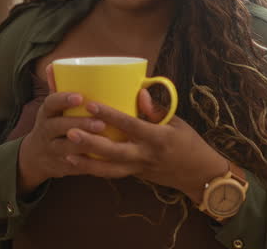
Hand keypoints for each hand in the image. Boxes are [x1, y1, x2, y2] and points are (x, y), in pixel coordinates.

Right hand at [17, 65, 105, 193]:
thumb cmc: (51, 124)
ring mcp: (50, 151)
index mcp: (45, 113)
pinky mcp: (59, 167)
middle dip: (79, 124)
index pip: (50, 103)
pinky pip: (72, 166)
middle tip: (101, 122)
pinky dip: (85, 164)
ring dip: (84, 144)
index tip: (80, 97)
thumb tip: (54, 64)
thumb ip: (57, 88)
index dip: (63, 100)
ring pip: (65, 148)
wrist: (34, 157)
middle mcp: (45, 131)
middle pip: (59, 127)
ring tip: (104, 140)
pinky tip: (101, 161)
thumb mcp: (50, 109)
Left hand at [62, 89, 227, 203]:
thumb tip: (139, 91)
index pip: (130, 125)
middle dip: (90, 143)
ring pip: (109, 170)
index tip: (91, 105)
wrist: (199, 174)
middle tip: (70, 132)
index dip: (110, 115)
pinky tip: (78, 163)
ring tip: (67, 154)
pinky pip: (113, 174)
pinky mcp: (135, 176)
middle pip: (114, 152)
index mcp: (157, 137)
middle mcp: (146, 155)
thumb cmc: (189, 142)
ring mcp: (139, 169)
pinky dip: (95, 170)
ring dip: (87, 164)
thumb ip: (155, 109)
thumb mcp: (176, 122)